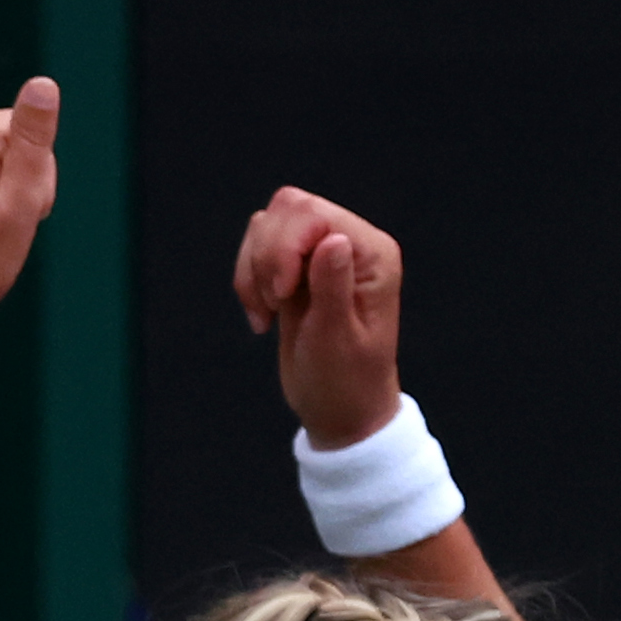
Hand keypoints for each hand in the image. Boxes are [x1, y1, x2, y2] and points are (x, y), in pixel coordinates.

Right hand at [232, 186, 403, 447]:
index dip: (286, 247)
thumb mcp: (338, 341)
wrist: (340, 412)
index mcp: (372, 255)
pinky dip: (249, 278)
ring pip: (268, 223)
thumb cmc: (346, 384)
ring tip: (268, 312)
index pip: (315, 214)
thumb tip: (332, 239)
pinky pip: (258, 246)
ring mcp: (322, 251)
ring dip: (255, 269)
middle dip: (268, 256)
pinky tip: (262, 316)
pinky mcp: (297, 266)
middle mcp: (351, 243)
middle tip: (274, 304)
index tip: (281, 295)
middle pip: (289, 208)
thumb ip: (333, 288)